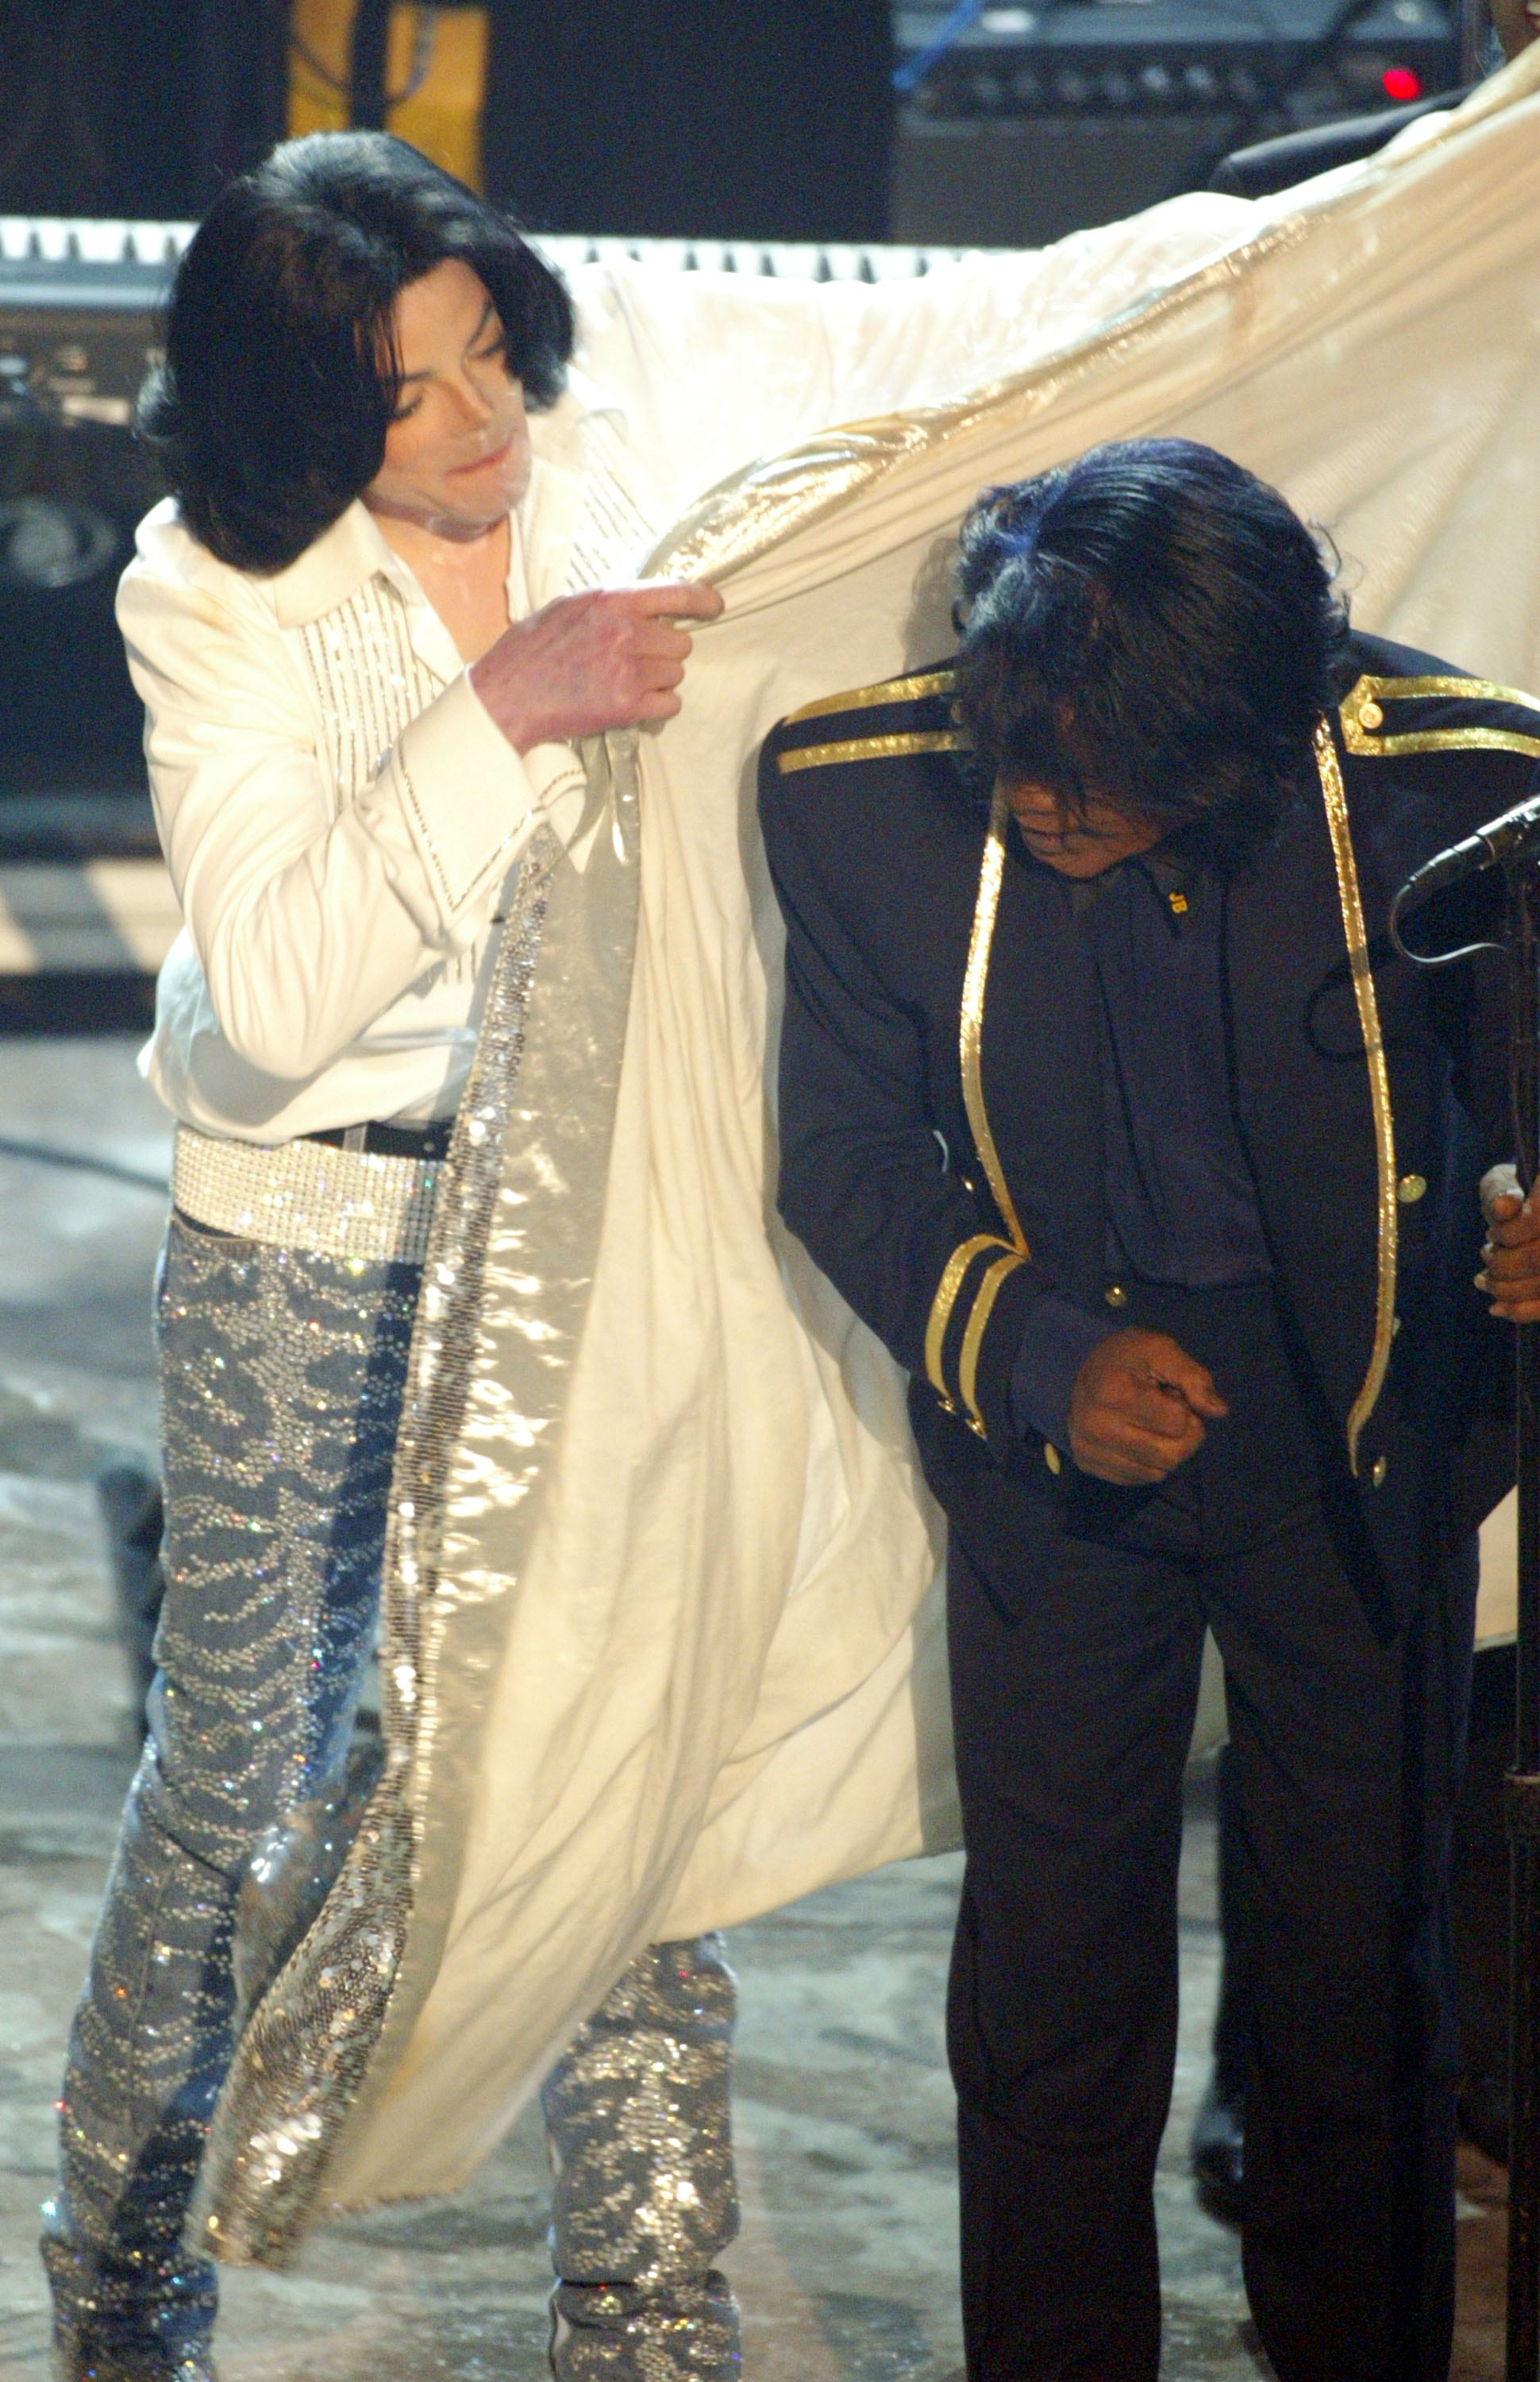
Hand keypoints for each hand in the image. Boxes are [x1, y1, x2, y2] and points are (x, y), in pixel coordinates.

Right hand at [469, 580, 723, 750]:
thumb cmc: (532, 649)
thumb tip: (646, 605)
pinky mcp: (628, 707)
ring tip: (625, 681)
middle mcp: (626, 632)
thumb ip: (611, 604)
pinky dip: (659, 706)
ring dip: (659, 679)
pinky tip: (634, 702)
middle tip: (635, 660)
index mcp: (612, 601)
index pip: (677, 592)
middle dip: (664, 652)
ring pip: (676, 673)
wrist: (508, 695)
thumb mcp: (569, 607)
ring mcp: (629, 671)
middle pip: (681, 642)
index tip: (715, 606)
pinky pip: (671, 704)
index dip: (704, 599)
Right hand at [1067, 1329, 1227, 1486]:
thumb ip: (1194, 1377)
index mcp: (1114, 1392)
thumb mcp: (1162, 1350)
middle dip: (1183, 1436)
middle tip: (1168, 1415)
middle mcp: (1095, 1425)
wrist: (1081, 1367)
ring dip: (1166, 1451)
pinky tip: (1136, 1438)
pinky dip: (1148, 1463)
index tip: (1167, 1392)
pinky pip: (1137, 1480)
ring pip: (1156, 1473)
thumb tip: (1219, 1412)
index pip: (1178, 1422)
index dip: (1183, 1406)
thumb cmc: (1128, 1357)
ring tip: (1150, 1424)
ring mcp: (1087, 1447)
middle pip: (1169, 1456)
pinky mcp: (1085, 1463)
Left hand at [1478, 1163, 1539, 1322]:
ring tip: (1482, 1280)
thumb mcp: (1503, 1184)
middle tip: (1485, 1254)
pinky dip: (1519, 1311)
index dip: (1509, 1233)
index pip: (1536, 1222)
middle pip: (1538, 1258)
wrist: (1528, 1207)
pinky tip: (1495, 1308)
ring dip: (1505, 1289)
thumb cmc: (1512, 1194)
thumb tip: (1504, 1206)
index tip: (1491, 1235)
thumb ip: (1501, 1192)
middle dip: (1503, 1264)